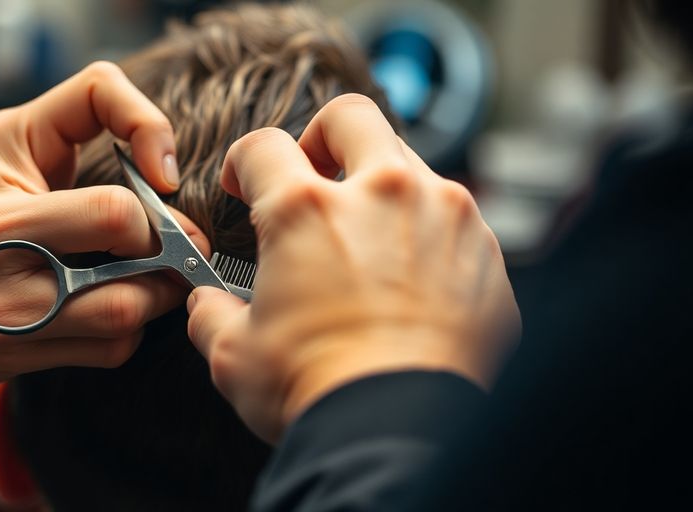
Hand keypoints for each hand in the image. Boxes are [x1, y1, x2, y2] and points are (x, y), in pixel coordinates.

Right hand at [0, 62, 207, 416]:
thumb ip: (73, 139)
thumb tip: (163, 179)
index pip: (96, 101)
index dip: (150, 129)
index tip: (161, 174)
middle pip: (121, 219)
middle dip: (166, 238)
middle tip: (171, 247)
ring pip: (127, 300)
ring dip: (156, 295)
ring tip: (145, 285)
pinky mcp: (8, 348)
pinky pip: (109, 346)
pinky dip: (125, 334)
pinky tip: (104, 318)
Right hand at [186, 94, 519, 442]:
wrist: (399, 430)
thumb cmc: (315, 390)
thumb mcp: (234, 355)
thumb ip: (211, 313)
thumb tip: (207, 303)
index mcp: (305, 210)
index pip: (263, 146)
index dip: (244, 161)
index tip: (245, 184)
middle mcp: (380, 194)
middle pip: (350, 117)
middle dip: (322, 137)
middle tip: (313, 173)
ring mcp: (443, 216)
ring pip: (409, 162)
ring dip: (381, 186)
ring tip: (368, 238)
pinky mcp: (485, 252)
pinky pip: (453, 218)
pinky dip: (427, 233)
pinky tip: (412, 279)